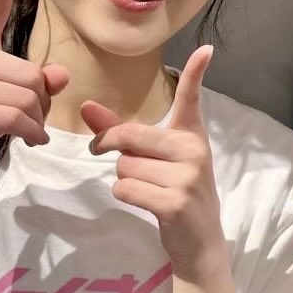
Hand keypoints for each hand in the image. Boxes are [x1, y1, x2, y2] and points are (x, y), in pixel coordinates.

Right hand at [0, 0, 69, 190]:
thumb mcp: (9, 99)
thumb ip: (35, 83)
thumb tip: (60, 75)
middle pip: (30, 74)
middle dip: (40, 103)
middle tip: (30, 120)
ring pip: (25, 97)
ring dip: (36, 122)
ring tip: (25, 131)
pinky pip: (14, 116)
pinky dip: (30, 133)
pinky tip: (29, 140)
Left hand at [83, 46, 225, 272]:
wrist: (200, 243)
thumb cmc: (175, 193)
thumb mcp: (155, 160)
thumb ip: (120, 132)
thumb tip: (87, 106)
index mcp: (192, 136)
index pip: (191, 99)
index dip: (195, 73)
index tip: (205, 50)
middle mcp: (193, 151)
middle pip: (130, 136)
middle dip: (111, 147)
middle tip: (110, 156)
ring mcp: (186, 176)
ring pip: (124, 166)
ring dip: (125, 179)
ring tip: (150, 190)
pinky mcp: (174, 202)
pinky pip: (126, 188)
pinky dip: (126, 196)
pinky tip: (149, 203)